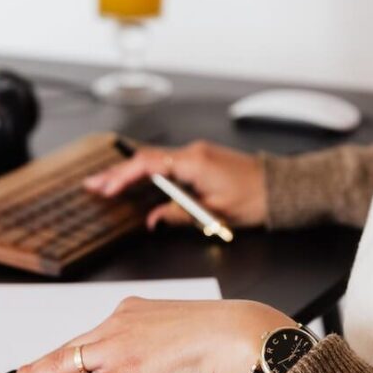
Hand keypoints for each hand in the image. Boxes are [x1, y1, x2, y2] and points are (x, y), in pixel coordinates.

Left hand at [1, 298, 293, 372]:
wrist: (235, 334)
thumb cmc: (217, 334)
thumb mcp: (177, 329)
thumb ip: (154, 342)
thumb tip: (148, 362)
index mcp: (131, 311)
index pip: (87, 336)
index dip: (62, 351)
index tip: (44, 360)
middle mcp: (119, 324)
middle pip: (68, 348)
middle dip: (38, 366)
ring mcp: (120, 347)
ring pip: (67, 366)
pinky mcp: (128, 372)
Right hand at [84, 141, 267, 229]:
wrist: (279, 188)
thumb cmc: (254, 199)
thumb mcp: (214, 213)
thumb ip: (179, 214)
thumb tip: (153, 219)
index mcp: (194, 163)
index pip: (149, 165)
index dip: (124, 176)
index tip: (106, 189)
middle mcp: (192, 153)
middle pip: (145, 159)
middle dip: (117, 172)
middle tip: (93, 183)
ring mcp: (195, 154)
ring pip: (153, 160)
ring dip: (129, 172)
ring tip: (105, 183)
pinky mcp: (199, 159)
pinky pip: (165, 163)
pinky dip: (145, 172)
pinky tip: (133, 180)